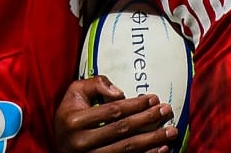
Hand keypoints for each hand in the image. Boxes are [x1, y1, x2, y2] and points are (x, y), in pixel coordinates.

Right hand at [54, 75, 178, 152]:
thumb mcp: (75, 92)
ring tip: (171, 132)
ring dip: (152, 140)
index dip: (135, 105)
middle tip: (167, 111)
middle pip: (123, 130)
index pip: (112, 111)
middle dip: (148, 120)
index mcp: (75, 121)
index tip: (153, 98)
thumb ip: (96, 84)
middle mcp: (82, 142)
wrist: (59, 143)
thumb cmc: (70, 113)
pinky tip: (161, 149)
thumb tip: (120, 92)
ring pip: (127, 149)